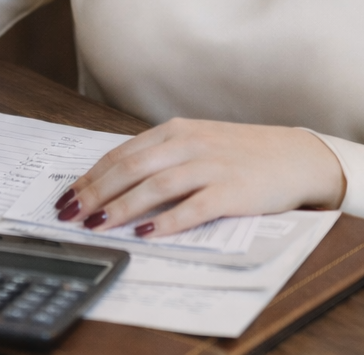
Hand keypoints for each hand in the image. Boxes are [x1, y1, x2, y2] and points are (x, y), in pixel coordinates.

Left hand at [55, 119, 345, 237]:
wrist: (296, 156)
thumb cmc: (242, 153)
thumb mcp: (197, 143)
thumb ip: (161, 156)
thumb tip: (114, 181)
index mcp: (175, 130)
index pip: (121, 154)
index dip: (90, 177)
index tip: (67, 197)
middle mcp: (189, 144)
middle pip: (130, 168)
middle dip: (95, 193)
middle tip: (70, 214)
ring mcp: (211, 166)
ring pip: (156, 186)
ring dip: (122, 206)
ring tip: (98, 224)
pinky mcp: (232, 191)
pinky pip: (194, 207)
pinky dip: (167, 221)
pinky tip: (147, 233)